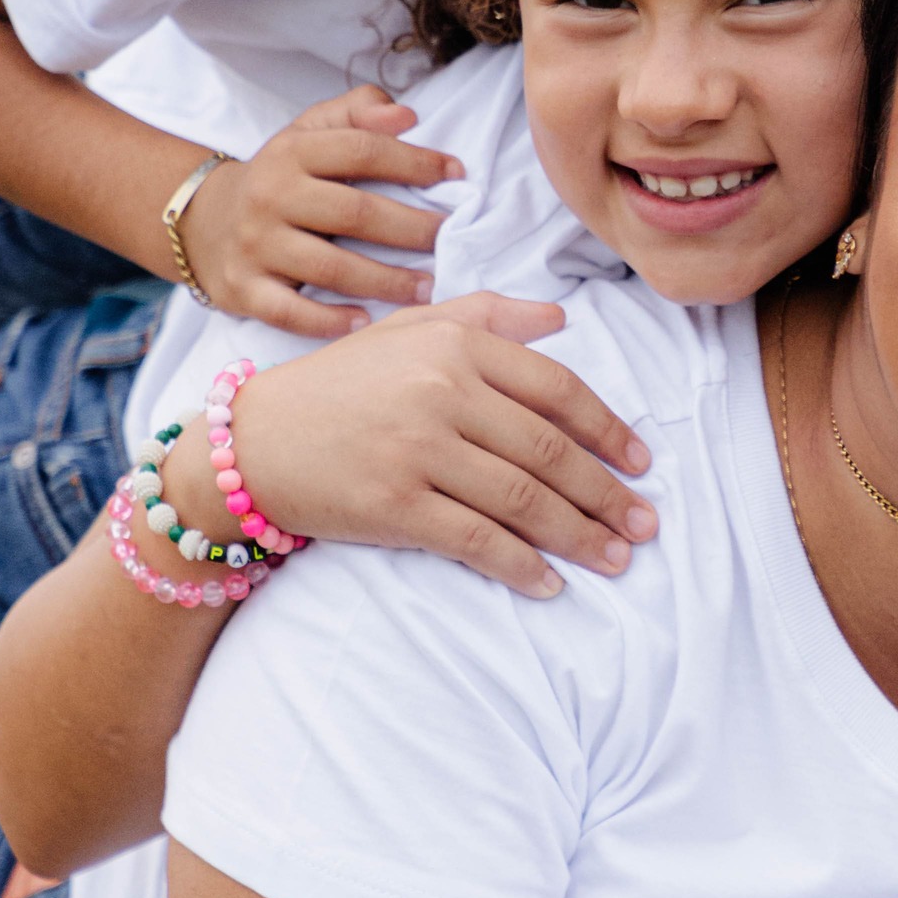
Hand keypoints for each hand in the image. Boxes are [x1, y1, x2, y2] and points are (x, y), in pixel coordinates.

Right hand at [172, 87, 465, 337]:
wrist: (203, 222)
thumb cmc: (281, 178)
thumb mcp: (309, 133)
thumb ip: (357, 114)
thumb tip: (406, 115)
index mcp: (291, 152)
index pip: (362, 151)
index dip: (414, 161)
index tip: (456, 174)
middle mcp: (271, 196)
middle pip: (354, 213)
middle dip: (410, 229)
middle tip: (448, 240)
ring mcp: (255, 245)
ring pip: (330, 267)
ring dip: (386, 281)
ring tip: (427, 288)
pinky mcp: (243, 289)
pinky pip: (289, 312)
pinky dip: (329, 321)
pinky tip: (366, 322)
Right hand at [221, 294, 656, 591]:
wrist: (252, 441)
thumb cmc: (340, 383)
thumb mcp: (409, 328)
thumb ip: (488, 314)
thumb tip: (563, 317)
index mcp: (456, 346)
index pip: (556, 389)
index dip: (608, 430)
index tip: (641, 461)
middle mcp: (442, 393)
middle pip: (549, 451)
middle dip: (607, 493)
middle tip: (645, 524)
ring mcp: (419, 451)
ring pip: (523, 500)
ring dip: (580, 535)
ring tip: (617, 558)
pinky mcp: (396, 506)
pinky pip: (477, 541)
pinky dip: (521, 566)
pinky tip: (550, 583)